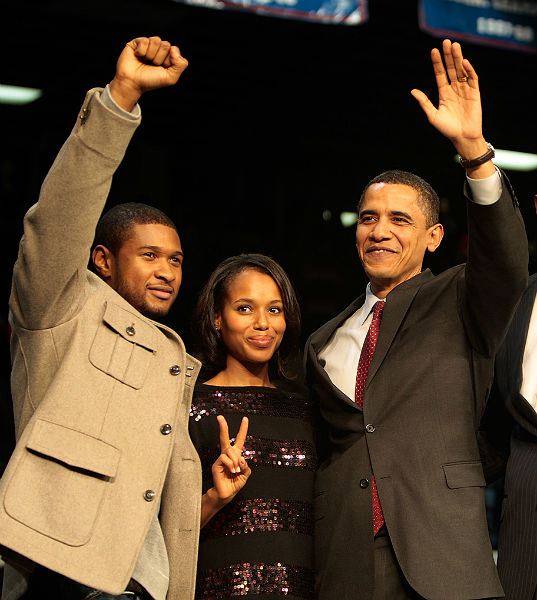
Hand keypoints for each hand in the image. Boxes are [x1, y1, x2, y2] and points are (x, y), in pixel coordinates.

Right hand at [109, 36, 187, 110]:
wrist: (133, 83)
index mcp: (167, 57)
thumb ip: (181, 65)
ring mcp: (148, 45)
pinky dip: (141, 51)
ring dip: (151, 55)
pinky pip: (144, 40)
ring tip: (146, 61)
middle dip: (159, 58)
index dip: (168, 60)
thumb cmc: (151, 81)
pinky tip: (138, 56)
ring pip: (156, 40)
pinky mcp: (137, 42)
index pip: (174, 49)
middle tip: (152, 65)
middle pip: (166, 45)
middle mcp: (158, 49)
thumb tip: (174, 48)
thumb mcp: (171, 78)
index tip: (162, 68)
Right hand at [211, 415, 250, 500]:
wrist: (227, 493)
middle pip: (225, 438)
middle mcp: (227, 455)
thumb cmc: (235, 483)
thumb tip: (240, 458)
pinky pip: (225, 458)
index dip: (242, 429)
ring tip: (235, 471)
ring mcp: (221, 459)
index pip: (239, 439)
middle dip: (223, 427)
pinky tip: (231, 471)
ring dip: (235, 461)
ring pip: (230, 451)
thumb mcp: (246, 474)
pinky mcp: (216, 464)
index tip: (245, 419)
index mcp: (236, 455)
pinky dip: (231, 465)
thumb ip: (246, 465)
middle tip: (220, 417)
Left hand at [411, 39, 490, 166]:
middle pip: (451, 68)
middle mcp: (454, 89)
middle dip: (448, 55)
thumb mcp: (433, 115)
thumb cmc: (447, 129)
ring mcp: (465, 89)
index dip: (437, 62)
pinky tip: (463, 62)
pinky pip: (472, 78)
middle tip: (446, 41)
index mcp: (444, 93)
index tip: (433, 51)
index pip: (440, 74)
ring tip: (454, 46)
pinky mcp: (475, 93)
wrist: (462, 137)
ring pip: (461, 70)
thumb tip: (412, 91)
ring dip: (458, 58)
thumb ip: (424, 102)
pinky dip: (468, 70)